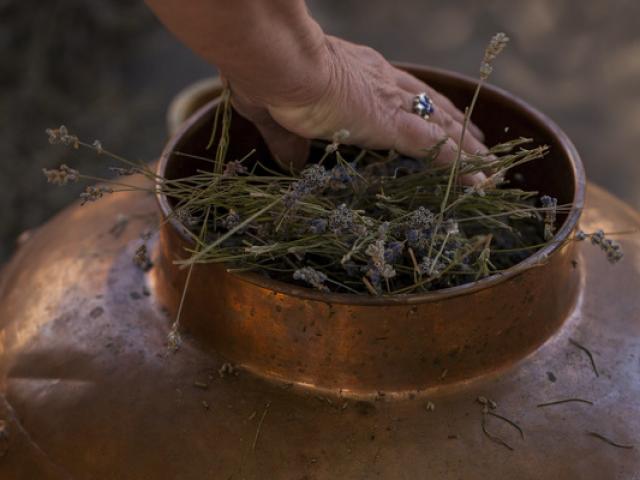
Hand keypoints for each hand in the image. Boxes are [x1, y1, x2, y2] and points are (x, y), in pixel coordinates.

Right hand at [229, 35, 487, 180]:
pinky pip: (439, 148)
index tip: (436, 115)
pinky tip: (481, 179)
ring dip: (468, 147)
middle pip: (432, 103)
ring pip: (444, 125)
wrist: (280, 66)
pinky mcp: (394, 125)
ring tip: (490, 164)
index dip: (422, 103)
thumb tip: (288, 163)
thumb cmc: (271, 80)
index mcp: (358, 75)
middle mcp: (383, 82)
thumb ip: (287, 140)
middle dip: (455, 122)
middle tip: (476, 138)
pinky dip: (462, 165)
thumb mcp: (277, 115)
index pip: (401, 90)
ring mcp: (392, 103)